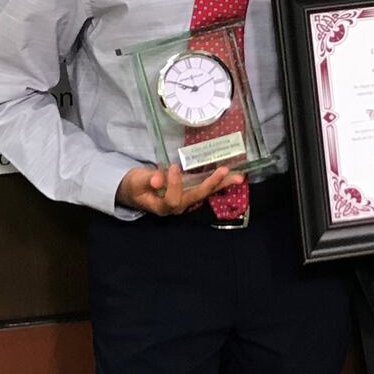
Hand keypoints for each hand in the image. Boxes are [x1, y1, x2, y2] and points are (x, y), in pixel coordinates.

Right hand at [115, 162, 241, 215]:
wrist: (134, 191)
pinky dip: (218, 181)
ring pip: (205, 193)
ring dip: (222, 184)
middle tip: (224, 172)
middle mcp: (177, 206)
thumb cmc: (135, 186)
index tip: (172, 167)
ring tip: (238, 177)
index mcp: (162, 206)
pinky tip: (231, 175)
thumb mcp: (136, 181)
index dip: (175, 184)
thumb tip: (159, 179)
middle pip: (196, 197)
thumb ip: (147, 180)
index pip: (173, 199)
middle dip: (211, 184)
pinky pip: (205, 187)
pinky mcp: (189, 192)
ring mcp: (185, 200)